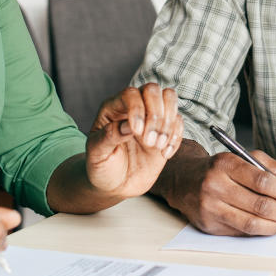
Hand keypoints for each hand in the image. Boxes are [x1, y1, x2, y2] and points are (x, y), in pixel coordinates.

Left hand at [85, 83, 183, 197]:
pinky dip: (176, 137)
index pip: (130, 94)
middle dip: (155, 115)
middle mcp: (134, 107)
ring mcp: (151, 118)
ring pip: (169, 98)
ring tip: (157, 146)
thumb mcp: (96, 154)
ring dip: (168, 123)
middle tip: (149, 141)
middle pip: (153, 90)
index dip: (137, 109)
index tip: (137, 132)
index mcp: (113, 108)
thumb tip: (128, 126)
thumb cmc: (102, 167)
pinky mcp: (166, 131)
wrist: (116, 185)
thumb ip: (108, 137)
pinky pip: (179, 122)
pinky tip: (165, 154)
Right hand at [176, 147, 275, 235]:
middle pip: (259, 205)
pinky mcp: (209, 225)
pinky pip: (242, 232)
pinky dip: (261, 230)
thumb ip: (275, 170)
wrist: (184, 181)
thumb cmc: (221, 170)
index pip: (262, 180)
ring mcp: (210, 207)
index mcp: (226, 163)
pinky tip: (269, 225)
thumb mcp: (247, 158)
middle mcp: (215, 185)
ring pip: (252, 223)